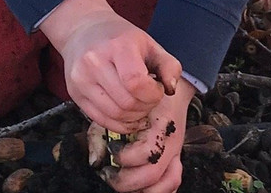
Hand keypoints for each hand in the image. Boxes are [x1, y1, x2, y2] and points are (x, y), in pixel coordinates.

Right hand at [40, 0, 181, 133]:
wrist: (82, 29)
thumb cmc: (119, 37)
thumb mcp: (149, 43)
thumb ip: (169, 65)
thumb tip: (171, 89)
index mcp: (117, 45)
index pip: (136, 82)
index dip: (153, 94)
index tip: (158, 89)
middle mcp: (94, 62)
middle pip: (126, 102)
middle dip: (146, 106)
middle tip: (150, 98)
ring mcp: (81, 79)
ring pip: (114, 115)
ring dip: (134, 117)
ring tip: (139, 104)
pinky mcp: (74, 94)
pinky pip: (101, 120)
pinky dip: (120, 124)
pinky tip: (129, 116)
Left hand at [101, 78, 195, 192]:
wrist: (170, 88)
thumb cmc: (142, 98)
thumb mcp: (120, 108)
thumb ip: (104, 131)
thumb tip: (94, 161)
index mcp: (160, 126)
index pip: (147, 152)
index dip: (124, 157)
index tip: (111, 149)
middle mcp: (171, 142)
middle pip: (152, 174)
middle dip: (126, 180)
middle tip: (109, 173)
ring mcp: (176, 153)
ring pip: (168, 183)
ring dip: (144, 190)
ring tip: (125, 183)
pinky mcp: (176, 160)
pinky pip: (173, 183)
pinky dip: (158, 190)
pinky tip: (142, 189)